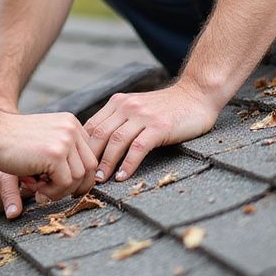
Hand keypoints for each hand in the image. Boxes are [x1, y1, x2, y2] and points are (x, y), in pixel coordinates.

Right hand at [0, 110, 98, 204]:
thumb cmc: (11, 140)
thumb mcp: (44, 139)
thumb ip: (62, 151)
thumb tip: (81, 179)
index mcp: (71, 122)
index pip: (89, 154)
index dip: (80, 174)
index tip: (65, 185)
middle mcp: (71, 128)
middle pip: (90, 166)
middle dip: (75, 185)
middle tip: (55, 193)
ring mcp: (65, 140)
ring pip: (79, 177)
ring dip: (61, 191)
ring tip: (41, 190)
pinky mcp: (56, 154)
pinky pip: (65, 183)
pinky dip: (53, 193)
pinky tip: (37, 190)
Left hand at [85, 82, 218, 181]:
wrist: (196, 94)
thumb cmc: (166, 107)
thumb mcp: (137, 107)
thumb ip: (119, 120)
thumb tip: (98, 145)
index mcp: (117, 102)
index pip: (91, 126)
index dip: (81, 147)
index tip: (78, 165)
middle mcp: (126, 106)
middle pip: (98, 134)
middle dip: (90, 158)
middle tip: (85, 177)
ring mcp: (143, 116)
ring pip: (115, 142)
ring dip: (105, 164)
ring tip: (100, 181)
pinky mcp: (159, 126)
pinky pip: (137, 148)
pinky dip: (128, 164)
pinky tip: (122, 177)